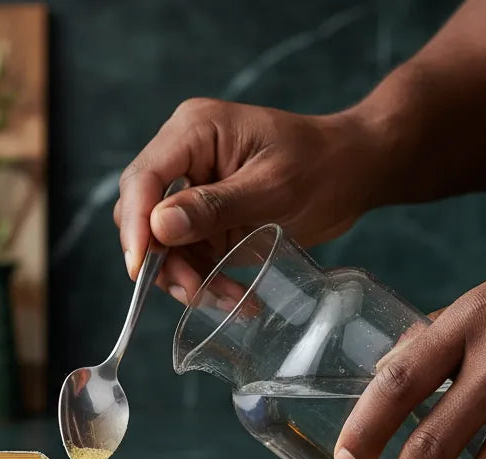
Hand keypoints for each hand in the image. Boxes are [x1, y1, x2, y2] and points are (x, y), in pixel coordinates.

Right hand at [114, 98, 372, 299]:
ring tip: (232, 300)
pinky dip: (206, 282)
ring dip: (189, 279)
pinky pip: (188, 258)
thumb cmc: (321, 167)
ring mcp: (192, 191)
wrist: (351, 175)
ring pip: (162, 246)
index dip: (135, 225)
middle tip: (197, 291)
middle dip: (164, 260)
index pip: (143, 180)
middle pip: (142, 215)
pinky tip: (238, 299)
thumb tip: (158, 227)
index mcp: (194, 132)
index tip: (138, 268)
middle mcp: (184, 158)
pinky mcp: (204, 221)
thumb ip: (214, 206)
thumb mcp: (271, 188)